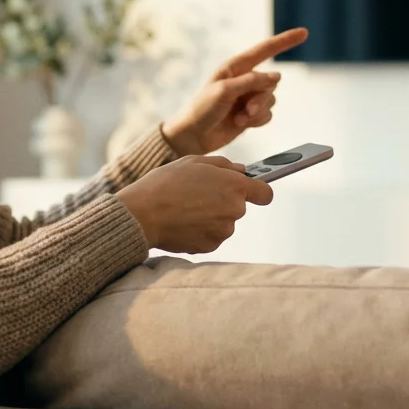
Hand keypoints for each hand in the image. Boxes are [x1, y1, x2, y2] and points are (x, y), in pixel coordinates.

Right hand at [117, 156, 274, 252]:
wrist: (142, 214)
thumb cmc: (165, 184)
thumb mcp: (194, 162)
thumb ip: (224, 165)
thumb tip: (241, 170)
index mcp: (234, 186)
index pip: (265, 193)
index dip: (258, 191)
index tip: (252, 191)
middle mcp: (234, 209)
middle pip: (238, 206)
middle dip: (223, 201)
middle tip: (198, 194)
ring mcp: (223, 231)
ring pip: (223, 222)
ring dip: (211, 217)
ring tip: (185, 208)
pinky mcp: (210, 246)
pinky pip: (211, 236)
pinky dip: (200, 231)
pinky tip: (183, 222)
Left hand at [162, 28, 308, 155]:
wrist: (193, 137)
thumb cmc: (202, 110)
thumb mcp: (224, 90)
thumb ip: (252, 81)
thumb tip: (277, 77)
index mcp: (235, 67)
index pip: (265, 50)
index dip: (285, 41)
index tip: (304, 33)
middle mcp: (244, 80)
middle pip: (271, 82)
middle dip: (262, 97)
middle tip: (246, 109)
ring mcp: (248, 98)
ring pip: (270, 100)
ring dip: (258, 111)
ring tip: (240, 118)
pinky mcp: (250, 115)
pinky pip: (267, 115)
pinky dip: (257, 121)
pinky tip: (240, 124)